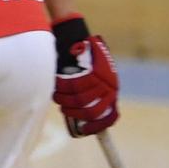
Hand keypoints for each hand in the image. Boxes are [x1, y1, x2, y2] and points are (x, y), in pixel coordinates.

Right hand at [52, 15, 118, 135]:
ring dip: (64, 100)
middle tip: (64, 108)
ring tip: (57, 94)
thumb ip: (89, 96)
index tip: (83, 130)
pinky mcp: (90, 72)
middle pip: (91, 112)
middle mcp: (110, 87)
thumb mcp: (90, 79)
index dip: (97, 127)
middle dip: (74, 113)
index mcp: (111, 91)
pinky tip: (57, 83)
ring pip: (79, 101)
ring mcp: (101, 80)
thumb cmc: (79, 60)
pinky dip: (61, 89)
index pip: (111, 116)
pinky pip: (71, 89)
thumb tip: (80, 117)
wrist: (75, 38)